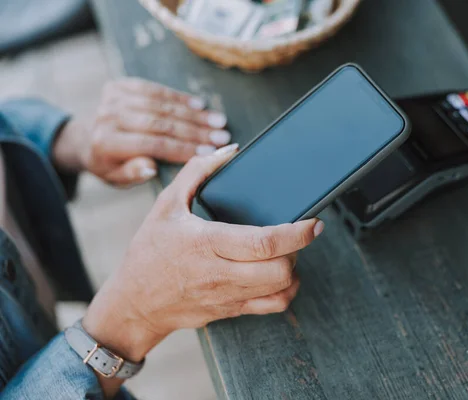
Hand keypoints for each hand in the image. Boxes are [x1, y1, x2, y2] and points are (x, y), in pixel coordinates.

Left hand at [52, 78, 231, 185]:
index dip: (183, 148)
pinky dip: (179, 97)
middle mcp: (108, 117)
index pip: (152, 144)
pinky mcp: (120, 86)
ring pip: (161, 105)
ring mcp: (113, 98)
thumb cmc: (108, 164)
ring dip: (193, 114)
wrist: (85, 139)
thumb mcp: (117, 178)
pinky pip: (155, 89)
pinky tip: (200, 104)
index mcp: (106, 142)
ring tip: (218, 121)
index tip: (209, 152)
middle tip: (222, 136)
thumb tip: (151, 167)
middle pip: (160, 123)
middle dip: (195, 130)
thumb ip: (133, 172)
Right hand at [82, 145, 324, 364]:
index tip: (314, 223)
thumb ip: (196, 172)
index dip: (297, 233)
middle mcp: (221, 273)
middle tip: (297, 234)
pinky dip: (287, 290)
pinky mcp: (232, 310)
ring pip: (281, 288)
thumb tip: (227, 153)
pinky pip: (274, 306)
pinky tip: (281, 275)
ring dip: (294, 267)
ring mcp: (228, 295)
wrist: (135, 302)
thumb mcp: (165, 205)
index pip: (264, 242)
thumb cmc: (150, 251)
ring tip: (287, 251)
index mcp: (207, 243)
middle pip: (280, 268)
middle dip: (298, 249)